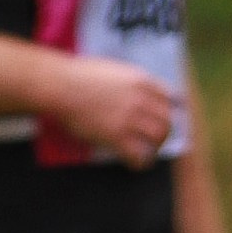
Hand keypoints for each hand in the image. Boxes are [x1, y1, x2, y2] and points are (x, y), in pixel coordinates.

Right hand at [46, 54, 175, 166]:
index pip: (168, 97)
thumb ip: (130, 82)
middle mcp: (140, 98)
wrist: (62, 86)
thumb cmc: (82, 76)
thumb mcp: (114, 69)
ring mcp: (129, 118)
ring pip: (158, 137)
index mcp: (140, 79)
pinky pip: (139, 155)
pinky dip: (140, 162)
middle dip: (163, 131)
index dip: (168, 110)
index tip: (164, 118)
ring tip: (148, 152)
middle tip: (155, 139)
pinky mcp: (117, 137)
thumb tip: (138, 94)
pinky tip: (135, 163)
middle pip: (166, 119)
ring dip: (155, 147)